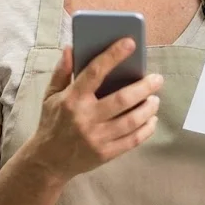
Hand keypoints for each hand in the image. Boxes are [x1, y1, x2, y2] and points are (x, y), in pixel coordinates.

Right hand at [26, 38, 162, 183]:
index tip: (130, 43)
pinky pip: (133, 140)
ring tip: (155, 99)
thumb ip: (62, 72)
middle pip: (122, 99)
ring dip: (148, 108)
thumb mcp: (50, 96)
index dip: (113, 56)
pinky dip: (146, 128)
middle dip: (144, 87)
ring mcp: (96, 137)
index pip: (95, 72)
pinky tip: (151, 119)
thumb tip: (70, 48)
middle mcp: (85, 118)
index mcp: (72, 99)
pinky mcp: (105, 153)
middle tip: (157, 79)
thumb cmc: (51, 123)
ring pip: (131, 120)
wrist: (48, 161)